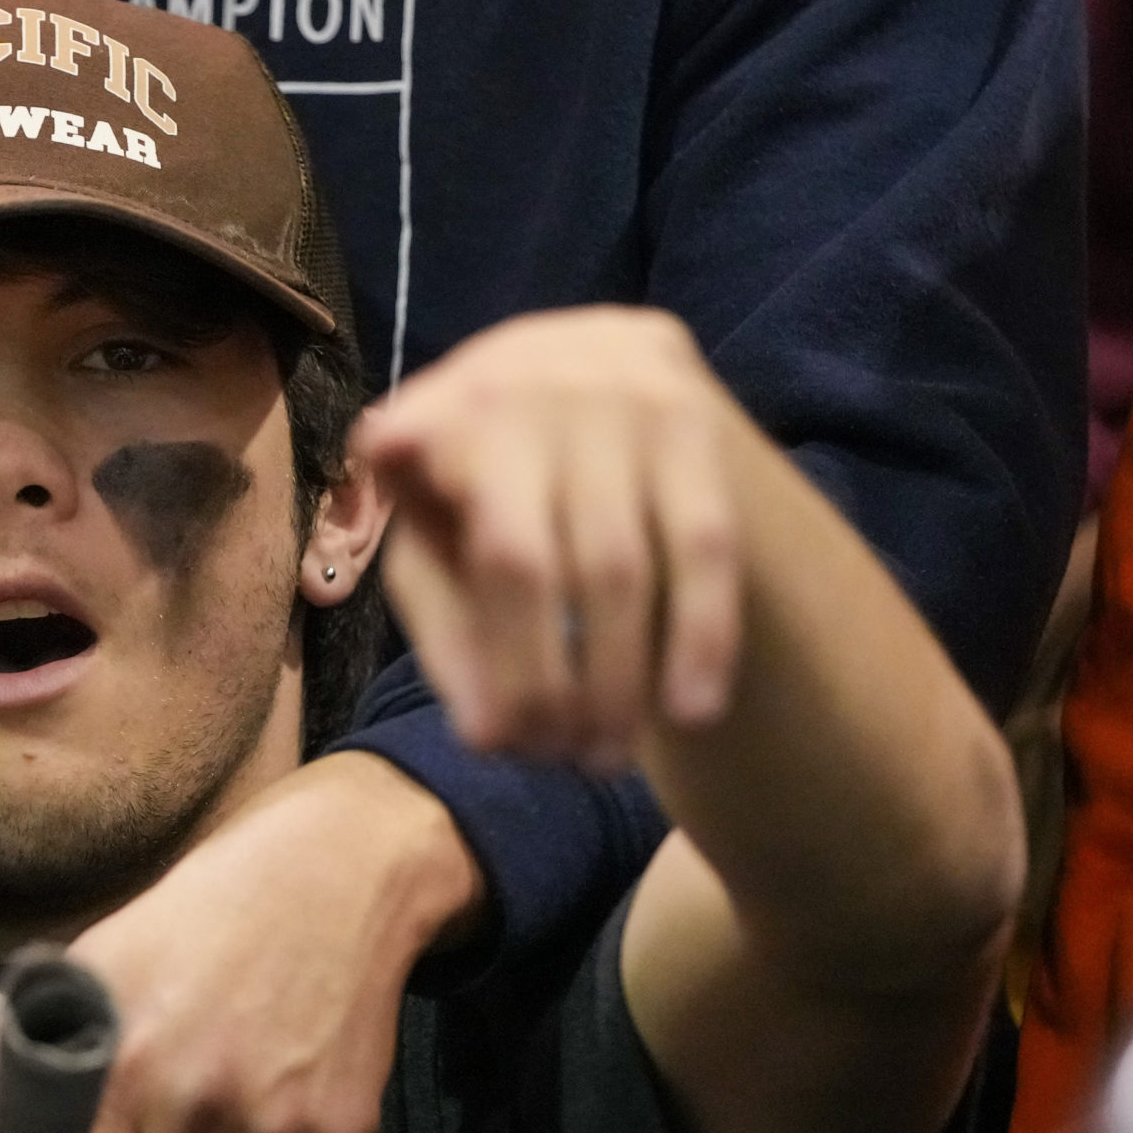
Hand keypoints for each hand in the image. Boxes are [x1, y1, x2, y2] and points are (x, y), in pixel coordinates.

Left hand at [356, 306, 742, 770]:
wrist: (592, 369)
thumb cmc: (491, 480)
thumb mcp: (437, 534)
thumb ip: (441, 617)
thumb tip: (484, 725)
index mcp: (430, 415)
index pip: (433, 546)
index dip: (451, 624)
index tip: (480, 733)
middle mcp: (516, 388)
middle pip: (523, 567)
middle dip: (539, 686)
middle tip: (551, 763)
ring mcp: (608, 397)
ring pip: (617, 567)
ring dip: (615, 683)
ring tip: (603, 758)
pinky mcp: (691, 417)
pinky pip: (702, 547)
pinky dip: (699, 640)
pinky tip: (688, 716)